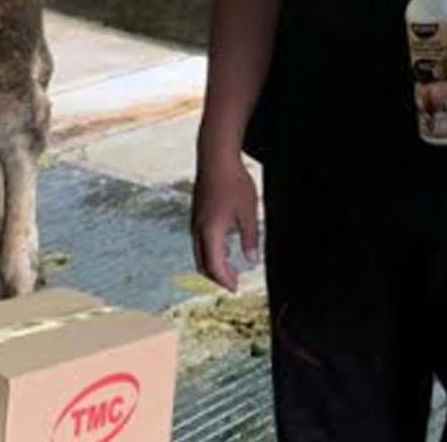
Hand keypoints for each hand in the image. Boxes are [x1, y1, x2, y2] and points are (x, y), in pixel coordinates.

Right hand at [189, 152, 258, 292]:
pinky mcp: (196, 214)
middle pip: (203, 263)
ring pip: (200, 253)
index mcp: (211, 232)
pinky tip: (226, 248)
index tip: (236, 289)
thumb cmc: (234, 184)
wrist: (215, 158)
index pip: (214, 266)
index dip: (225, 280)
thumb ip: (250, 239)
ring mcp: (195, 222)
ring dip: (214, 264)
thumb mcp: (248, 213)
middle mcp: (198, 230)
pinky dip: (211, 252)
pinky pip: (200, 241)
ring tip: (232, 269)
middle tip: (234, 283)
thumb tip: (251, 261)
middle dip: (217, 277)